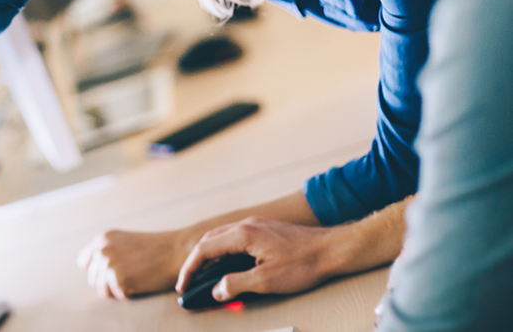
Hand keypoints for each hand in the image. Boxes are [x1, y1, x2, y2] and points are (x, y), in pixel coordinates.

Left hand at [77, 228, 194, 298]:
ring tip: (135, 279)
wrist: (176, 251)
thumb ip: (107, 251)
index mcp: (102, 238)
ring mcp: (108, 264)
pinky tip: (140, 282)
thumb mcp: (125, 243)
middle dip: (108, 282)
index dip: (97, 270)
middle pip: (93, 279)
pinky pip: (117, 296)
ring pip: (102, 290)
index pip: (84, 262)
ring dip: (117, 290)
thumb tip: (89, 269)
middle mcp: (101, 249)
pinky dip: (128, 294)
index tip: (112, 272)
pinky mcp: (118, 279)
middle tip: (131, 276)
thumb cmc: (154, 249)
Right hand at [176, 216, 335, 301]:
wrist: (332, 249)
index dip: (190, 269)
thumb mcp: (266, 281)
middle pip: (210, 240)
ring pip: (222, 238)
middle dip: (197, 262)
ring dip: (210, 256)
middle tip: (189, 282)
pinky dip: (224, 252)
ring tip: (205, 276)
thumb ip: (237, 284)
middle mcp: (246, 225)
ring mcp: (256, 225)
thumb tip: (218, 291)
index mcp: (243, 234)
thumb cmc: (304, 263)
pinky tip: (229, 265)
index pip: (205, 249)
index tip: (183, 285)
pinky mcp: (265, 230)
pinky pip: (235, 238)